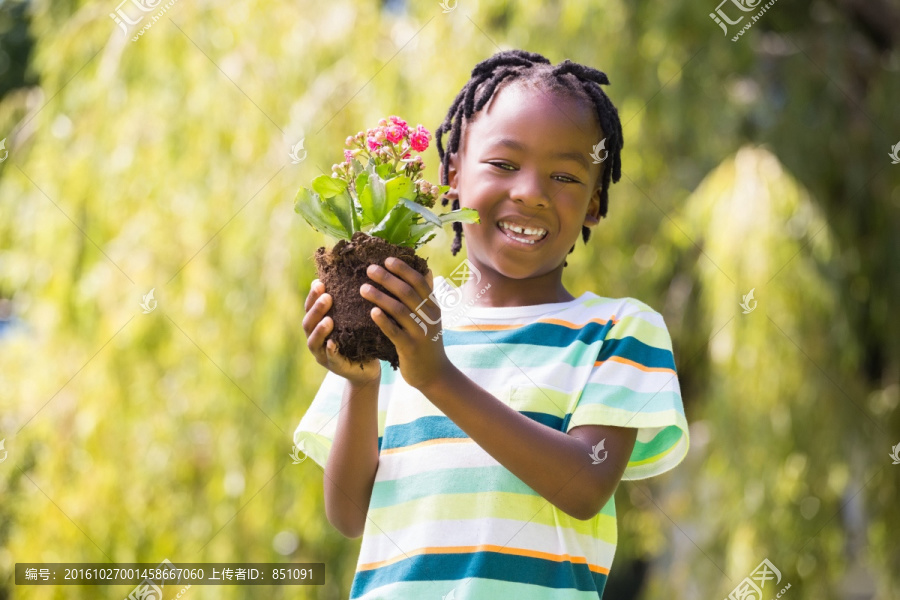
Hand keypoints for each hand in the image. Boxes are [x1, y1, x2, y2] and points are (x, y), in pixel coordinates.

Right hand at [303, 279, 380, 384]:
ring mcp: (322, 354)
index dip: (312, 296)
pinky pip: (330, 358)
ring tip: (329, 320)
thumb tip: (351, 273)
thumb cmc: (359, 339)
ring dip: (320, 330)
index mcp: (318, 325)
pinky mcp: (334, 366)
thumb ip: (346, 303)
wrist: (367, 367)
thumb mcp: (352, 319)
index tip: (320, 283)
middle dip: (316, 310)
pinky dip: (330, 350)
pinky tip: (333, 343)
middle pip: (308, 323)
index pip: (310, 308)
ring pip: (314, 341)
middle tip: (327, 297)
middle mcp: (316, 339)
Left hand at [360, 257, 450, 390]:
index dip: (403, 269)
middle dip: (387, 278)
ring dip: (380, 296)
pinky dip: (383, 320)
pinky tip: (372, 312)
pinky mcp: (410, 348)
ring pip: (399, 309)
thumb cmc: (427, 342)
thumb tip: (425, 269)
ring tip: (363, 288)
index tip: (386, 259)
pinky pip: (394, 331)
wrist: (434, 374)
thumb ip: (427, 296)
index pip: (419, 282)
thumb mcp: (431, 318)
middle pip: (407, 292)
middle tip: (369, 269)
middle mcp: (428, 317)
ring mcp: (420, 333)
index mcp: (433, 307)